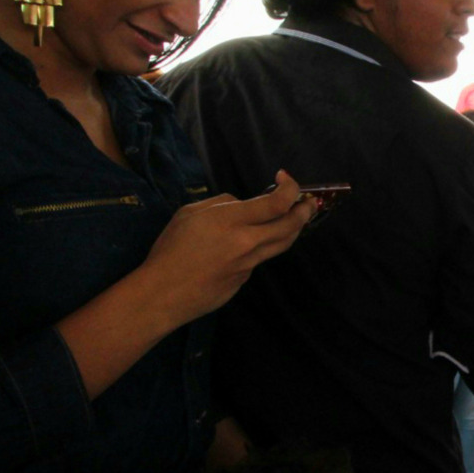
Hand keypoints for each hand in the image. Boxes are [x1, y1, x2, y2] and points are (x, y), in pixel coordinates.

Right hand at [138, 170, 314, 328]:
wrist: (163, 293)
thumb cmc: (170, 249)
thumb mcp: (189, 213)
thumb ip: (221, 203)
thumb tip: (242, 204)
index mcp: (232, 221)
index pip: (278, 202)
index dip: (290, 188)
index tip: (284, 179)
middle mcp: (248, 243)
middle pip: (291, 225)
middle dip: (306, 210)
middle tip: (310, 201)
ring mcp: (249, 264)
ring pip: (282, 244)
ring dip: (294, 229)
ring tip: (297, 218)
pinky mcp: (245, 280)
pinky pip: (260, 259)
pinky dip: (262, 247)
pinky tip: (249, 244)